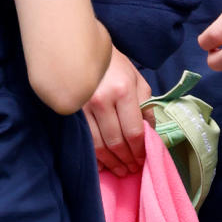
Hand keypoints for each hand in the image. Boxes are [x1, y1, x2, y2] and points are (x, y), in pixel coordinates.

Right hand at [83, 47, 153, 175]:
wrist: (84, 51)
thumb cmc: (116, 66)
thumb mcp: (138, 81)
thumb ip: (146, 107)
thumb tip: (150, 133)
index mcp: (123, 91)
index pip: (134, 130)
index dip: (140, 149)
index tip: (145, 158)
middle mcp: (102, 100)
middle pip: (116, 142)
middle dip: (127, 159)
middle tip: (133, 169)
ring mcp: (84, 108)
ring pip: (99, 146)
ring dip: (112, 163)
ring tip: (121, 170)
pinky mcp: (71, 113)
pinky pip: (85, 141)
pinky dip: (95, 157)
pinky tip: (103, 164)